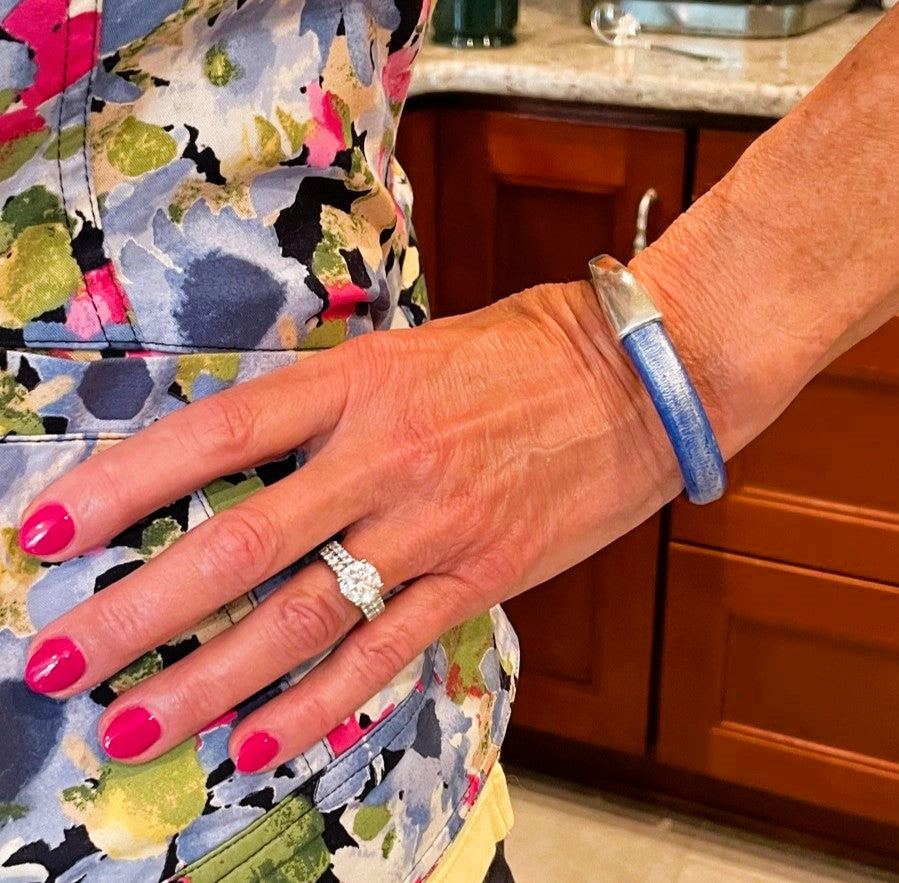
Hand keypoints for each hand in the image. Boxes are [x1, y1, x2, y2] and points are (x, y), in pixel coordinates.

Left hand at [19, 280, 681, 771]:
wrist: (645, 376)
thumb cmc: (526, 350)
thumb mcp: (412, 353)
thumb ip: (332, 407)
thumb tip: (249, 457)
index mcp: (361, 381)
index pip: (218, 433)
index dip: (123, 484)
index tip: (44, 532)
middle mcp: (386, 457)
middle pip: (241, 544)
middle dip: (138, 610)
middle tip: (57, 664)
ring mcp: (436, 524)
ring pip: (304, 616)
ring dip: (210, 680)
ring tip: (134, 728)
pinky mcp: (484, 575)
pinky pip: (388, 648)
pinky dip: (320, 700)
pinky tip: (260, 741)